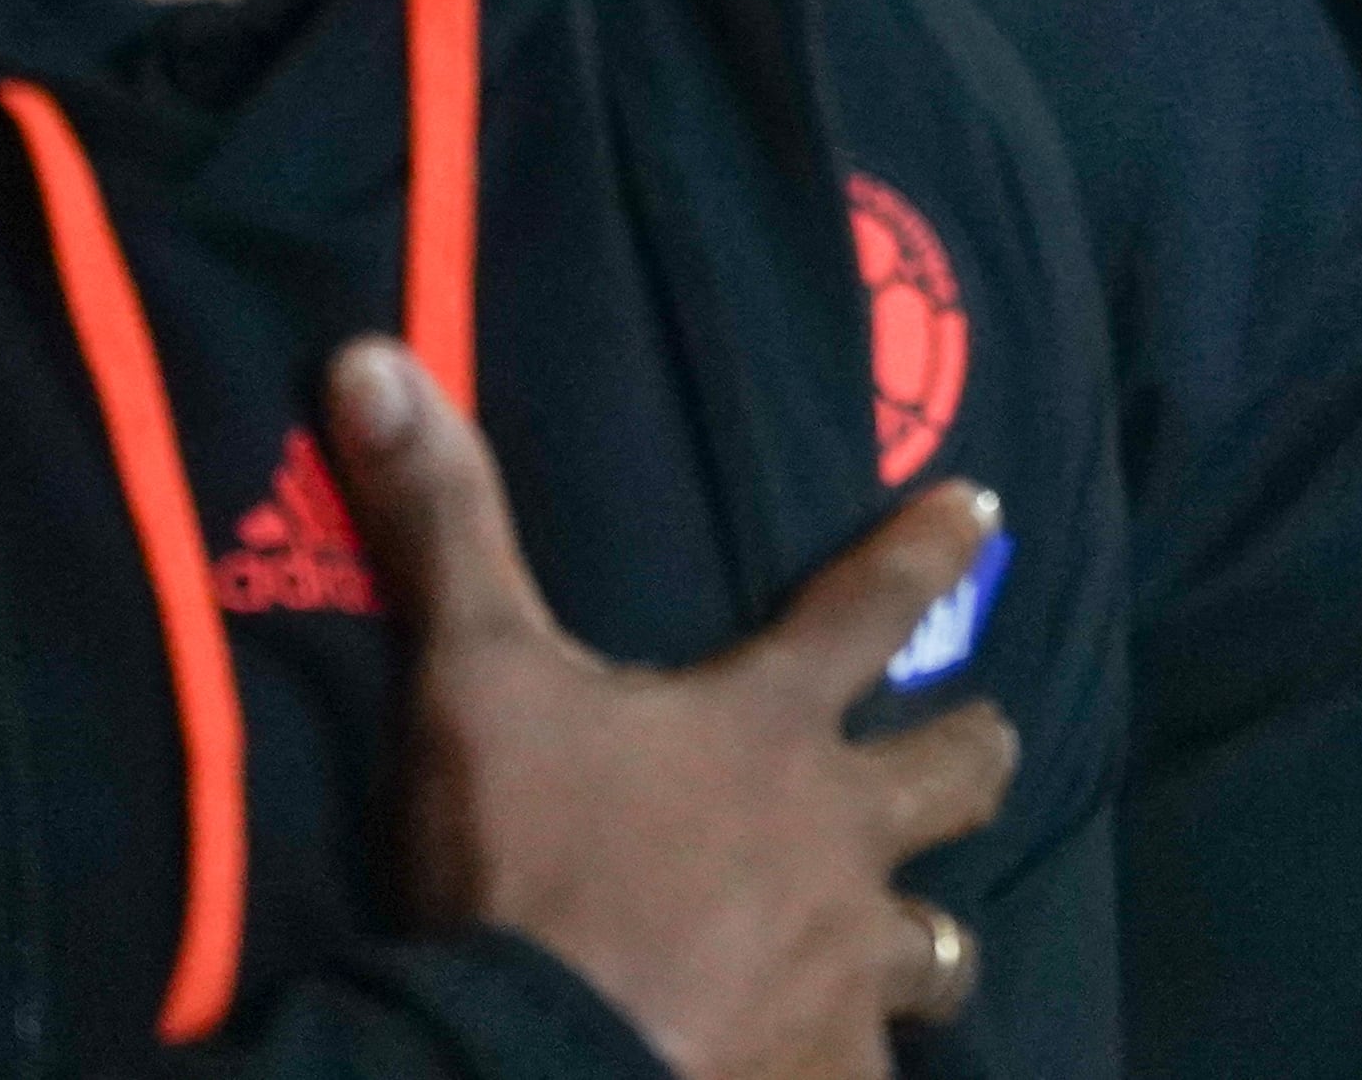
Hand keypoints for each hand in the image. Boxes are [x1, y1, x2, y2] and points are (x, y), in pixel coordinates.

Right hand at [330, 337, 1016, 1079]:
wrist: (541, 1069)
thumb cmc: (524, 867)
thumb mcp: (473, 681)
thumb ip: (442, 526)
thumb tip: (374, 354)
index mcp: (770, 730)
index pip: (873, 604)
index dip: (930, 548)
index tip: (986, 507)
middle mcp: (840, 843)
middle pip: (961, 774)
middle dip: (974, 751)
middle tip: (986, 740)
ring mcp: (847, 971)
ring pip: (939, 949)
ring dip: (921, 947)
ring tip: (910, 957)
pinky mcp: (832, 1076)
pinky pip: (872, 1074)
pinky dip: (846, 1070)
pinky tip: (818, 1072)